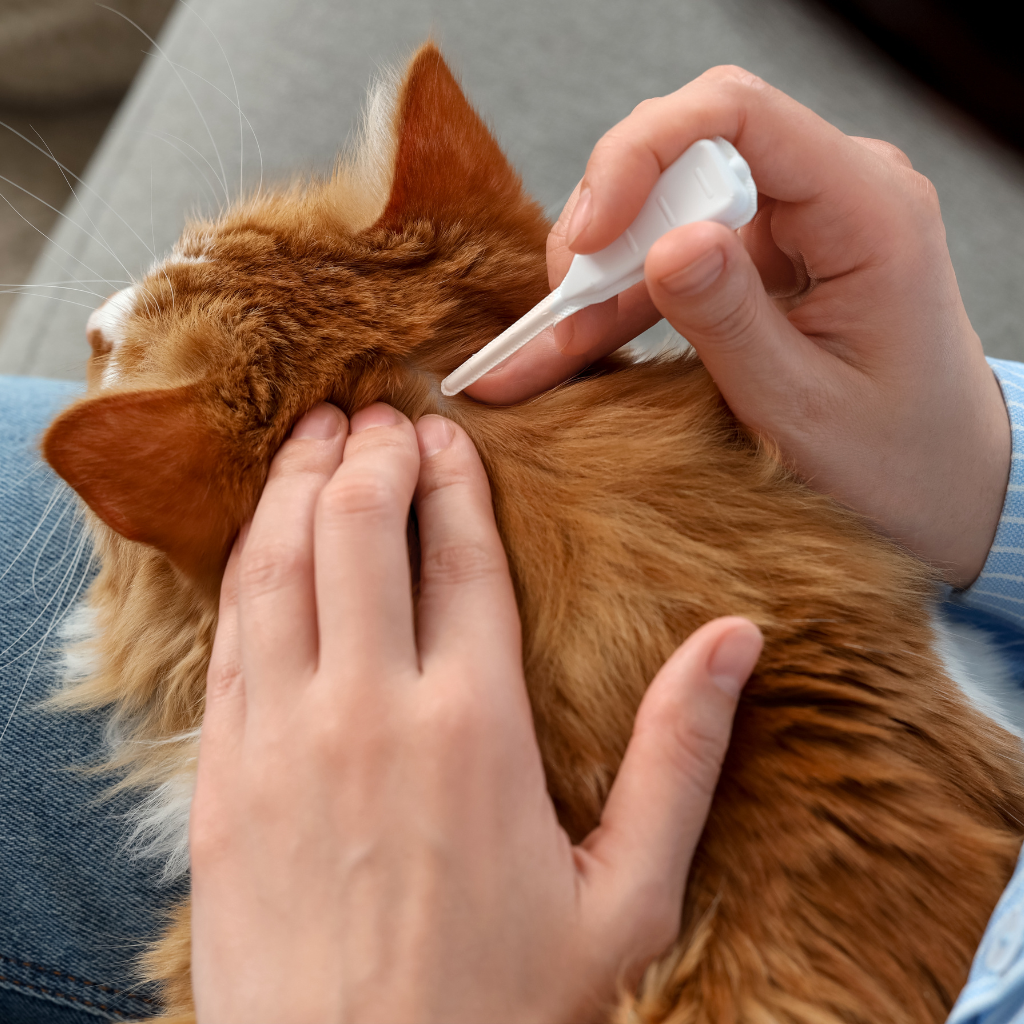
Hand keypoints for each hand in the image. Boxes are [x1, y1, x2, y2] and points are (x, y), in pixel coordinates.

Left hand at [189, 402, 762, 1023]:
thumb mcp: (627, 897)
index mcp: (474, 728)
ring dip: (293, 485)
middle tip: (380, 413)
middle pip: (356, 530)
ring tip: (314, 435)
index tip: (445, 431)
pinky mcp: (222, 777)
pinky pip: (230, 635)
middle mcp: (369, 711)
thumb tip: (734, 641)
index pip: (458, 556)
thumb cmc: (501, 1008)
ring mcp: (281, 739)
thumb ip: (679, 757)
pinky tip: (259, 534)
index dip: (449, 478)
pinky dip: (244, 564)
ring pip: (276, 565)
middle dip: (368, 455)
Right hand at [466, 67, 1008, 587]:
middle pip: (686, 156)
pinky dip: (621, 305)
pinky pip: (678, 260)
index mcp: (867, 210)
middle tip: (554, 314)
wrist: (941, 485)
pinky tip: (567, 347)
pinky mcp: (770, 260)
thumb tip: (665, 245)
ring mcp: (799, 225)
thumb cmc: (895, 458)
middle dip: (605, 229)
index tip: (586, 240)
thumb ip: (733, 323)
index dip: (642, 153)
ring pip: (668, 211)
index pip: (738, 113)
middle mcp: (834, 194)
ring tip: (539, 351)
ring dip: (599, 278)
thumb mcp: (803, 408)